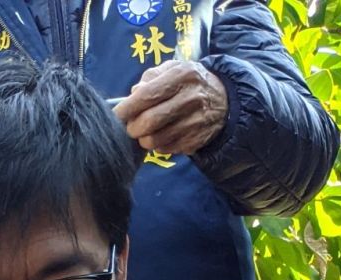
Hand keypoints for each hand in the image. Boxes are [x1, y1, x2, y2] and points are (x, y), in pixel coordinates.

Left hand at [113, 60, 227, 157]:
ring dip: (144, 139)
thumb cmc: (189, 83)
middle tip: (131, 126)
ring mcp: (194, 122)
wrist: (224, 101)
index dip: (127, 108)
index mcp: (181, 75)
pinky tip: (163, 135)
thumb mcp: (173, 70)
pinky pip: (165, 149)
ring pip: (154, 140)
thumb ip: (150, 78)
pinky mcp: (194, 141)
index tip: (116, 115)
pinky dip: (158, 145)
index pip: (146, 95)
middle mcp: (190, 98)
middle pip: (149, 121)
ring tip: (147, 131)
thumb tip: (133, 94)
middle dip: (133, 127)